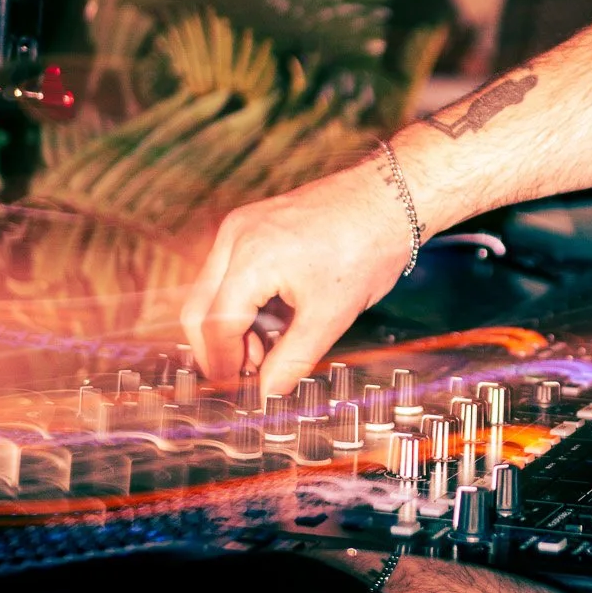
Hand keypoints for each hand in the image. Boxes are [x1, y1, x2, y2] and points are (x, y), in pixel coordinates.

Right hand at [182, 157, 407, 396]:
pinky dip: (243, 302)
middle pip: (200, 307)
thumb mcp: (330, 316)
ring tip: (264, 352)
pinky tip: (272, 323)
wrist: (391, 198)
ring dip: (231, 326)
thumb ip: (292, 360)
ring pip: (213, 290)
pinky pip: (231, 270)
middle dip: (216, 347)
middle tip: (241, 376)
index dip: (222, 363)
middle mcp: (236, 236)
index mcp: (250, 259)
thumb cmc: (367, 248)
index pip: (217, 325)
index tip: (234, 389)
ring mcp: (242, 225)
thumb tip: (268, 393)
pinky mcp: (254, 223)